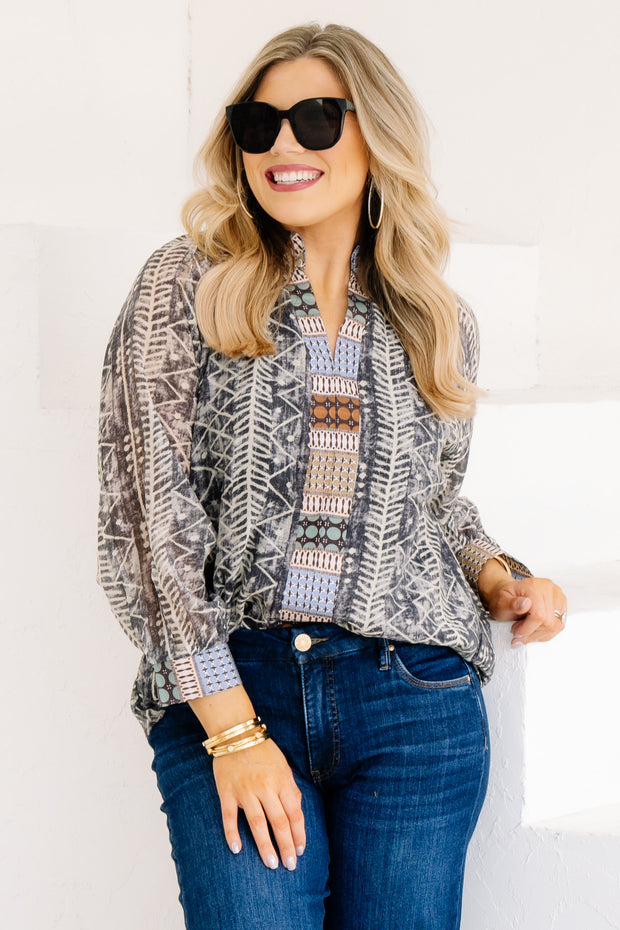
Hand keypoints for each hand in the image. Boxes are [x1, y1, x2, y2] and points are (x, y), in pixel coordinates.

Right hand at [213, 737, 305, 869]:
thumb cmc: (264, 752)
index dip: (298, 834)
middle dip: (285, 845)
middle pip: (278, 821)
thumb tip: (297, 816)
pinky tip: (236, 849)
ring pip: (257, 822)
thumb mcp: (284, 767)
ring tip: (271, 863)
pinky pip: (229, 816)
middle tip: (289, 865)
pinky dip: (232, 833)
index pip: (294, 813)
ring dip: (265, 845)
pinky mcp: (227, 792)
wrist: (237, 734)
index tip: (300, 851)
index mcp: (282, 780)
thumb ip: (290, 790)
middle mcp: (265, 786)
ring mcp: (245, 790)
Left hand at [478, 560, 566, 647]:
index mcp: (534, 586)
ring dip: (538, 634)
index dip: (527, 629)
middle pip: (549, 623)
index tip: (515, 631)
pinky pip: (558, 626)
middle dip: (531, 632)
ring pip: (555, 627)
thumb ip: (511, 604)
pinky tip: (534, 628)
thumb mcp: (500, 601)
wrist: (510, 595)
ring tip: (525, 629)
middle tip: (518, 630)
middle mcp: (549, 589)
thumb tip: (526, 604)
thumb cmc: (505, 598)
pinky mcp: (562, 606)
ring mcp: (558, 597)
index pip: (539, 615)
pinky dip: (544, 632)